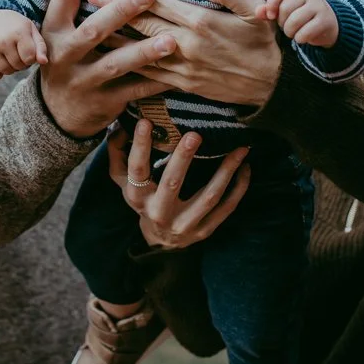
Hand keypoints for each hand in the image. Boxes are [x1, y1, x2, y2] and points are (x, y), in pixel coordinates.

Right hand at [0, 10, 47, 79]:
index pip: (29, 58)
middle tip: (18, 53)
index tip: (27, 51)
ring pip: (6, 71)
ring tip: (9, 57)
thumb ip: (40, 47)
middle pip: (18, 66)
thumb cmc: (16, 27)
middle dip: (21, 63)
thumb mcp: (31, 30)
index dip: (31, 58)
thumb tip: (44, 62)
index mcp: (19, 32)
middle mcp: (3, 40)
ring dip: (10, 68)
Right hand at [38, 0, 175, 138]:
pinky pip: (134, 90)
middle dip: (120, 11)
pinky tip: (180, 72)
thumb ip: (79, 4)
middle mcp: (64, 55)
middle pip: (93, 30)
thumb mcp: (61, 32)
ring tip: (171, 40)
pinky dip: (157, 81)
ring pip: (115, 64)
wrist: (56, 113)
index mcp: (53, 30)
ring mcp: (83, 81)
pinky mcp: (103, 102)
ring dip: (144, 52)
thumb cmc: (69, 58)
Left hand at [89, 0, 281, 106]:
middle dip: (114, 10)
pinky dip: (130, 63)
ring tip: (92, 24)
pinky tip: (113, 56)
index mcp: (202, 21)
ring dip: (115, 36)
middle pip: (142, 24)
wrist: (275, 85)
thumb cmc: (264, 42)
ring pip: (141, 50)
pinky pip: (151, 74)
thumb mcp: (255, 9)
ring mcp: (184, 68)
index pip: (158, 2)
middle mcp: (188, 45)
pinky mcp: (184, 85)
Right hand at [107, 121, 250, 249]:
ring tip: (239, 149)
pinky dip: (239, 188)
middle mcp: (159, 212)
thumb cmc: (144, 200)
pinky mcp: (205, 230)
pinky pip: (226, 208)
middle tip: (194, 135)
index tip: (146, 122)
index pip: (137, 170)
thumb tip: (118, 126)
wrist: (161, 241)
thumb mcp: (123, 182)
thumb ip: (118, 154)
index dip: (140, 147)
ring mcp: (184, 224)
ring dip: (225, 171)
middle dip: (183, 160)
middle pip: (171, 184)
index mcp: (138, 197)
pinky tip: (246, 168)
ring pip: (208, 197)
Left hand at [263, 0, 337, 46]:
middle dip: (282, 22)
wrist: (326, 23)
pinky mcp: (325, 20)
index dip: (271, 4)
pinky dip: (300, 38)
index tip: (271, 16)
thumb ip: (269, 9)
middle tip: (286, 25)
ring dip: (289, 32)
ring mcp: (319, 5)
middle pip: (285, 8)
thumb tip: (258, 12)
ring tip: (292, 32)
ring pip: (294, 21)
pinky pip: (304, 33)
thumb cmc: (299, 14)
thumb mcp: (284, 9)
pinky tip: (302, 37)